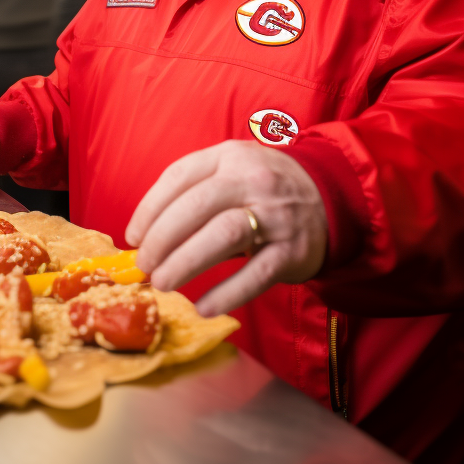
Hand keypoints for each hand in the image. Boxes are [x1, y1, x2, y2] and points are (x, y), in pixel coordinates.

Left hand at [125, 140, 327, 316]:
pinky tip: (203, 306)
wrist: (331, 196)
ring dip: (185, 262)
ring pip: (223, 235)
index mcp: (229, 157)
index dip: (149, 210)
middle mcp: (252, 179)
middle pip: (196, 207)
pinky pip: (256, 274)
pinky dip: (226, 293)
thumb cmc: (263, 189)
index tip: (132, 238)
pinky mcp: (293, 249)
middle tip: (144, 266)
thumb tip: (145, 238)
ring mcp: (275, 214)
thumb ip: (194, 194)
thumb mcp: (232, 171)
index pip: (178, 177)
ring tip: (163, 283)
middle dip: (161, 240)